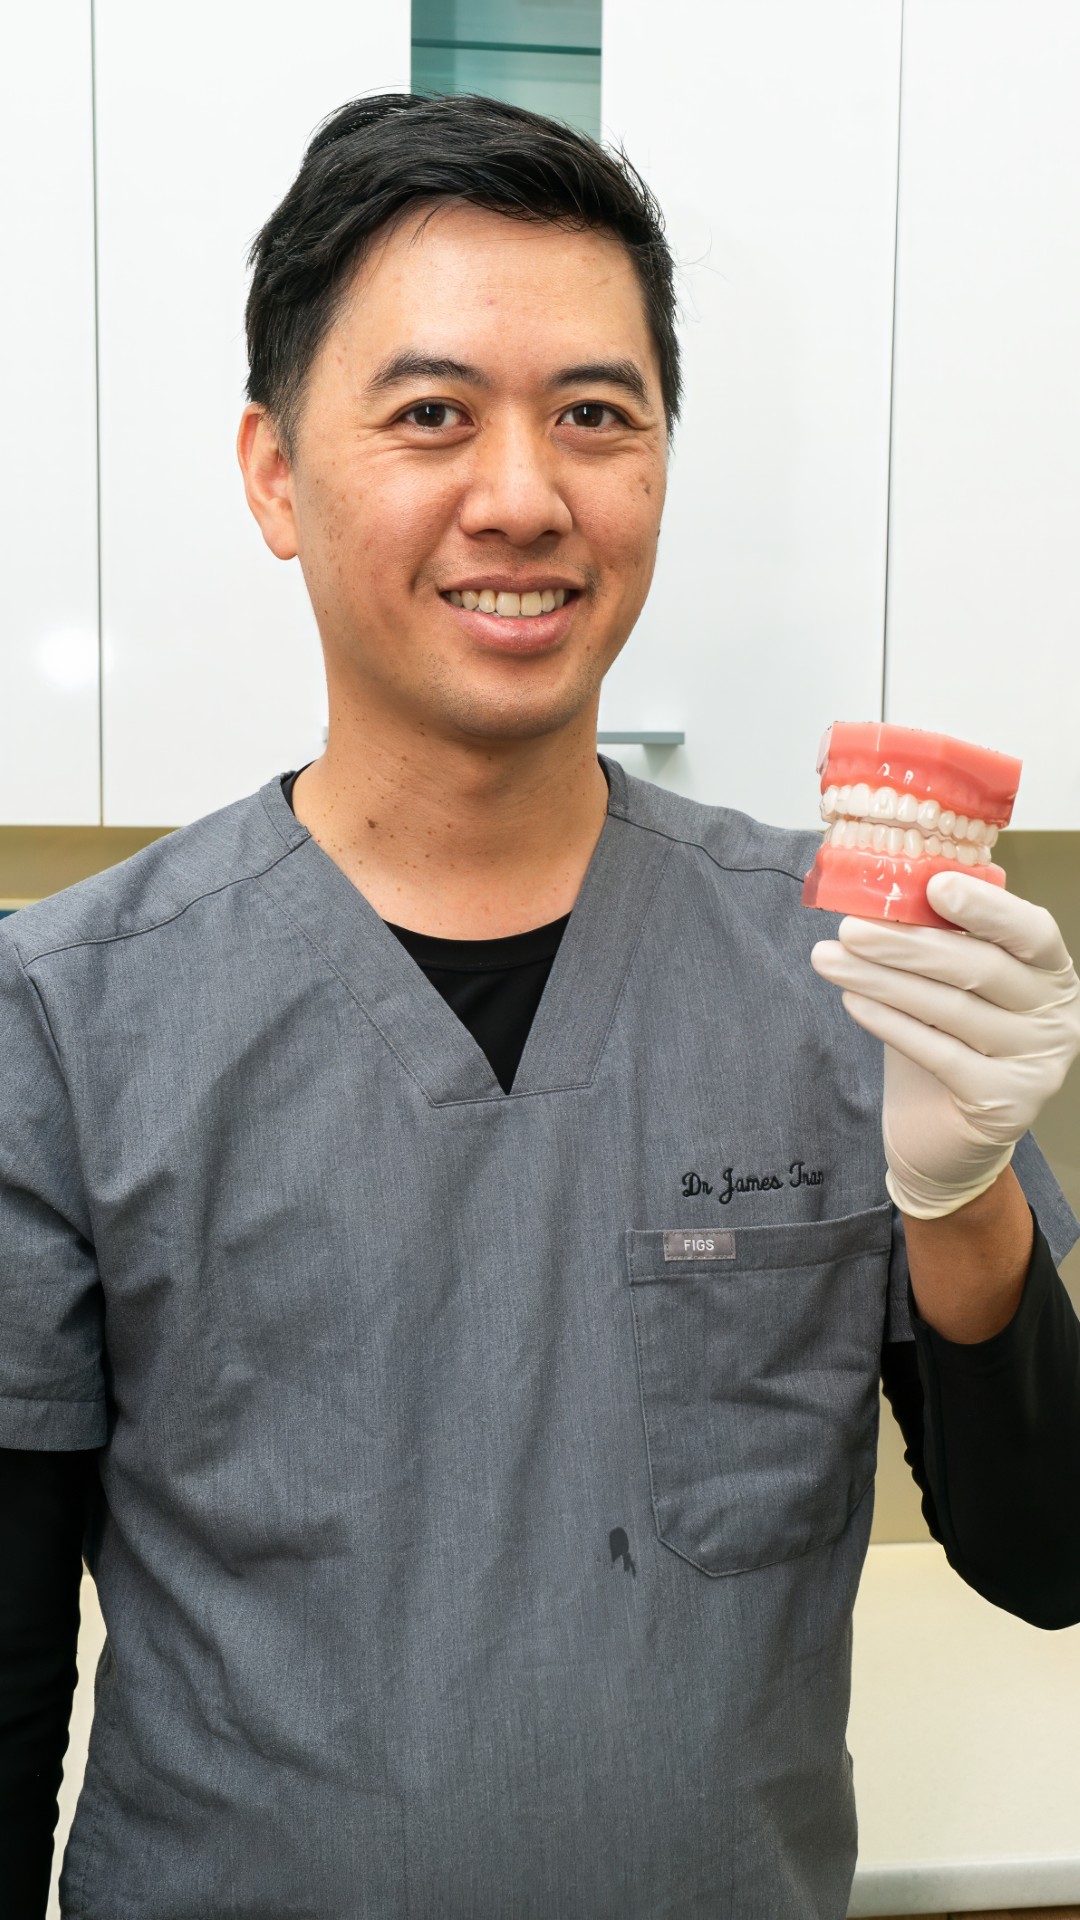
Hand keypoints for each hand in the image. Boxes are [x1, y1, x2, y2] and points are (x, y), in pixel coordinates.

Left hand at [810, 871, 1079, 1217]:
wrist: (943, 1136)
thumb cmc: (945, 1044)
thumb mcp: (947, 986)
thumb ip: (937, 943)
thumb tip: (883, 893)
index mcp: (1051, 974)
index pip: (1031, 931)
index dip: (986, 907)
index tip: (934, 885)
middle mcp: (1056, 1017)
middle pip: (980, 968)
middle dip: (907, 944)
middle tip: (849, 927)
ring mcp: (1035, 1063)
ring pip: (952, 1009)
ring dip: (883, 980)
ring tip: (830, 960)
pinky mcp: (1004, 1103)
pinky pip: (939, 1054)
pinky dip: (891, 1023)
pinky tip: (853, 1002)